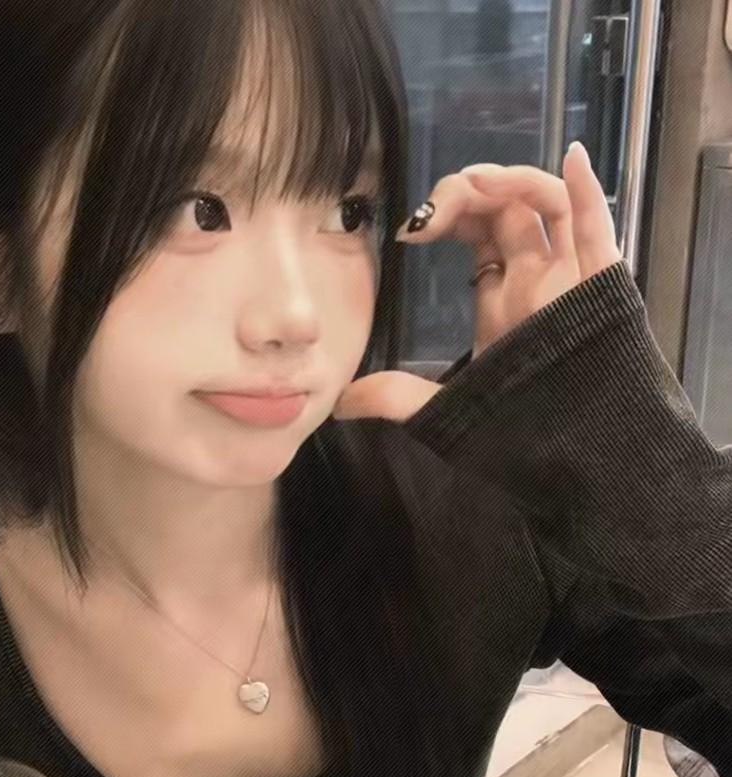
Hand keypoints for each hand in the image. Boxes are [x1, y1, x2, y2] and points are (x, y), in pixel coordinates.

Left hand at [333, 142, 621, 421]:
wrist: (573, 460)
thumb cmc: (515, 435)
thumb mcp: (442, 411)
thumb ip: (393, 399)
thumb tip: (336, 404)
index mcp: (502, 304)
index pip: (479, 239)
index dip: (448, 220)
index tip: (411, 229)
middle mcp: (535, 284)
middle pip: (508, 214)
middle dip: (471, 193)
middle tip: (438, 204)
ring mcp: (568, 282)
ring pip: (548, 208)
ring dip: (512, 183)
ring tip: (478, 183)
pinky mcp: (600, 287)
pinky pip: (599, 228)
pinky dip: (586, 189)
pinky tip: (569, 156)